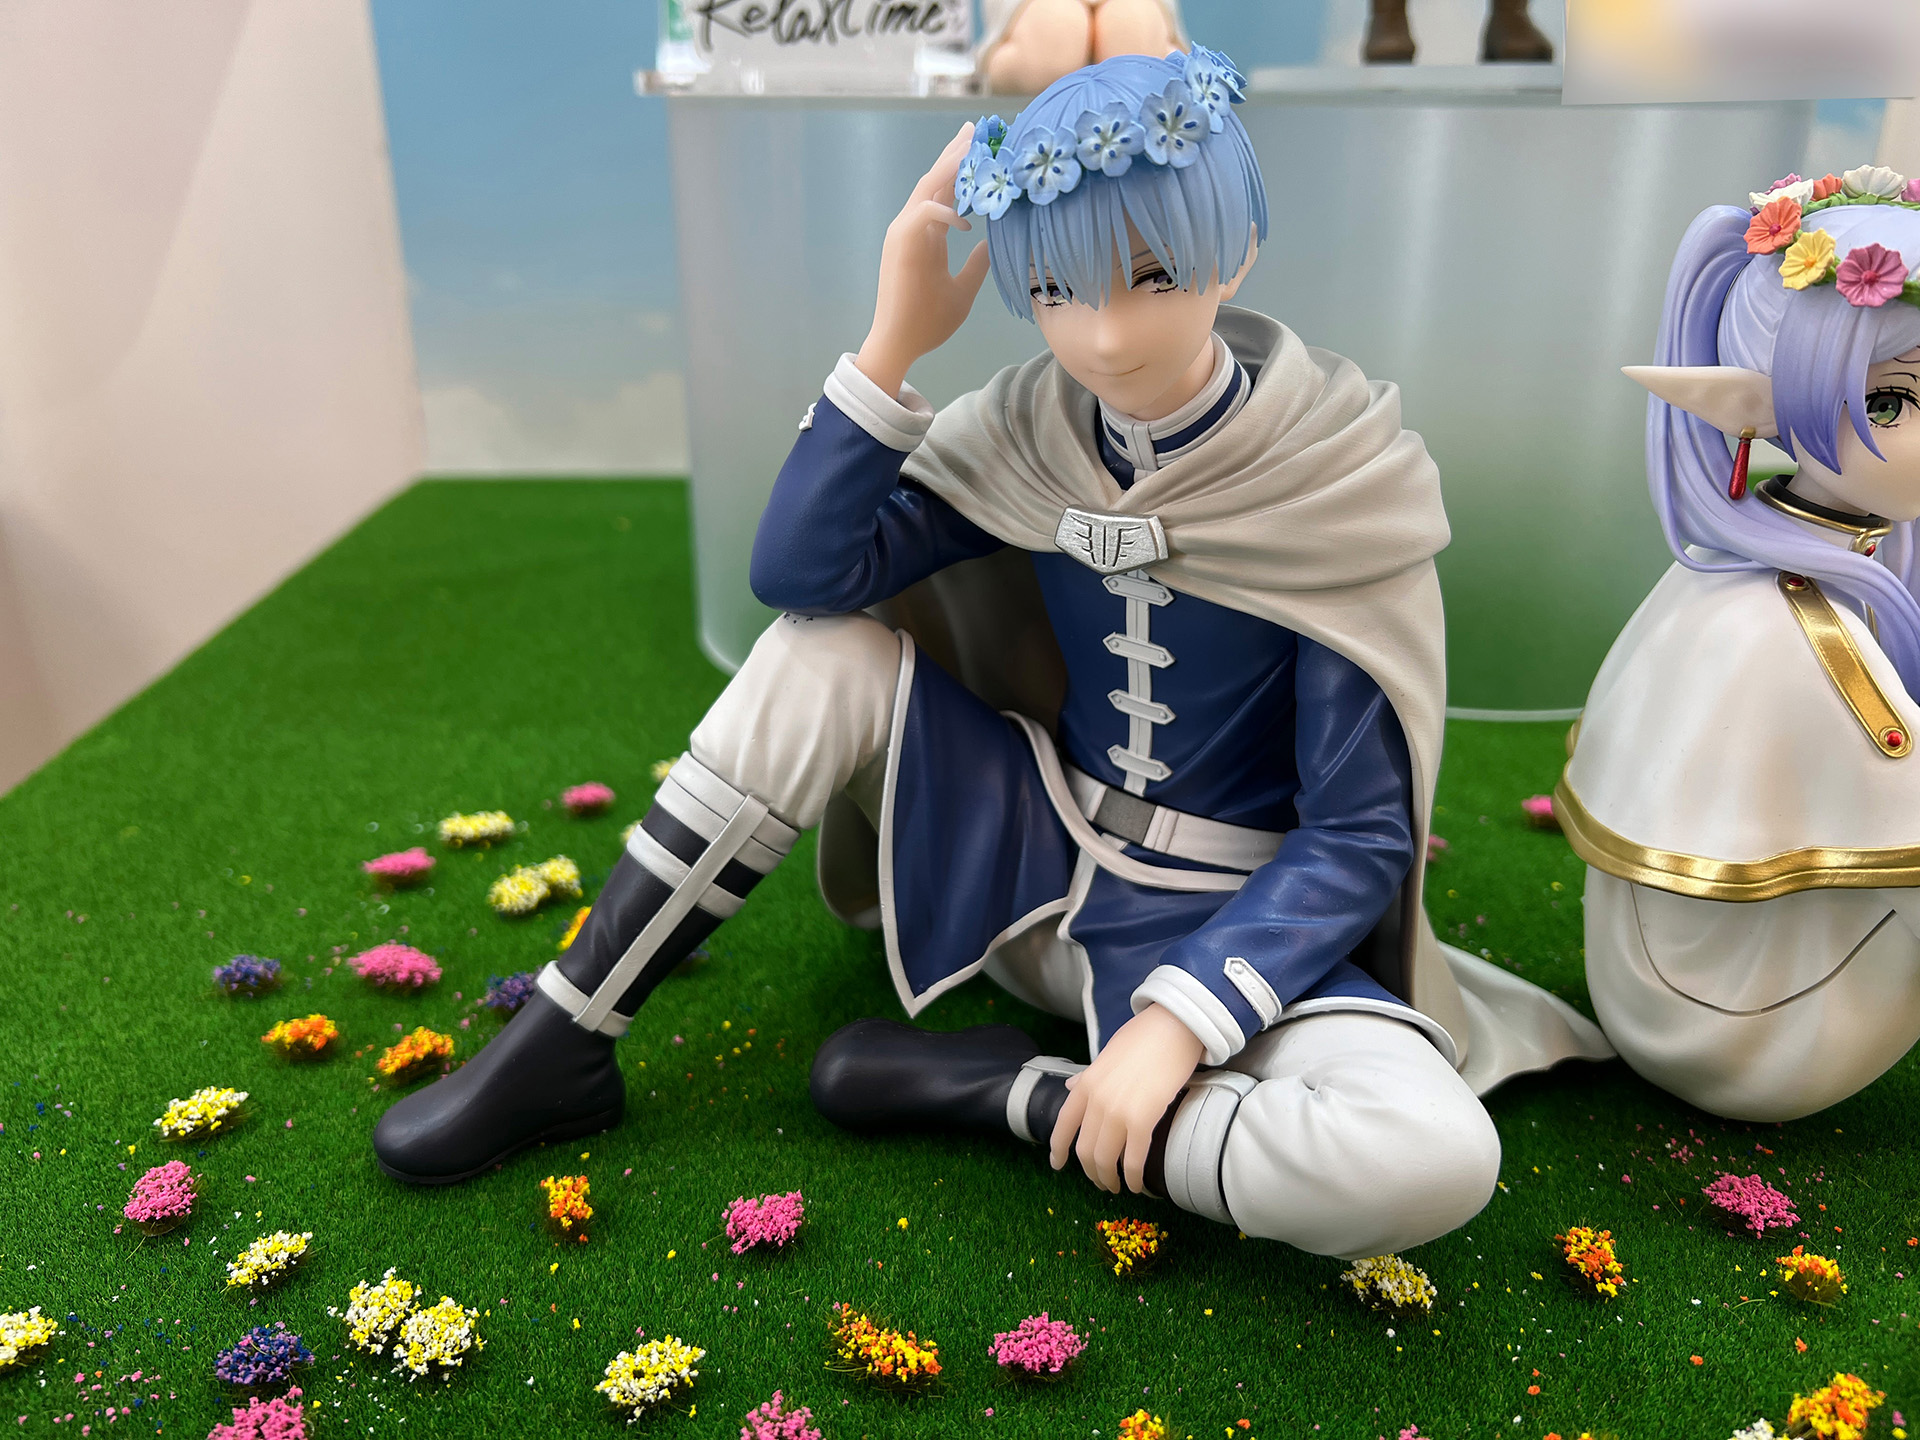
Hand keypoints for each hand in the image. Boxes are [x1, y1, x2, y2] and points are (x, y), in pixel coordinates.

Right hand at [854, 122, 992, 398]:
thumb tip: (992, 243)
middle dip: (955, 152)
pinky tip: (967, 219)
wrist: (901, 344)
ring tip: (972, 143)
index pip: (945, 191)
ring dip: (950, 165)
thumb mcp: (963, 290)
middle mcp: (913, 227)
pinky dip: (944, 211)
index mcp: (927, 234)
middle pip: (935, 179)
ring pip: (927, 187)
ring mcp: (904, 233)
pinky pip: (923, 214)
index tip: (983, 150)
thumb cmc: (928, 322)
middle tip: (977, 129)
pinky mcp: (900, 244)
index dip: (962, 169)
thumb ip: (976, 265)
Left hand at [1049, 1003, 1203, 1193]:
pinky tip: (1138, 1185)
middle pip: (1085, 1150)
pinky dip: (1134, 1178)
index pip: (1063, 1125)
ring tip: (1118, 1186)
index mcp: (1086, 1084)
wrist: (1174, 1025)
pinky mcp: (1143, 1119)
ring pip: (1106, 1159)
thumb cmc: (1145, 1037)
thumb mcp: (1107, 1055)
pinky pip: (1134, 1160)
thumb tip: (1070, 1087)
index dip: (1058, 1150)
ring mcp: (1117, 1111)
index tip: (1057, 1165)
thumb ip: (1088, 1076)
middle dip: (1091, 1172)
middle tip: (1101, 1181)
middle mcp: (1096, 1100)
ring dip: (1110, 1179)